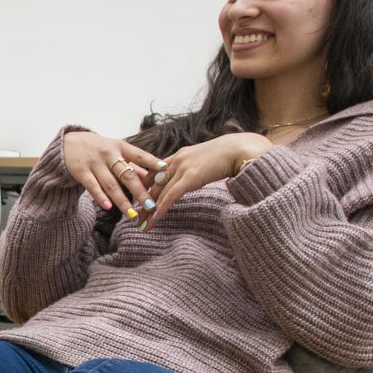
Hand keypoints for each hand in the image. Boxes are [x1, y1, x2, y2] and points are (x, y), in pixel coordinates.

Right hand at [56, 130, 164, 220]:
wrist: (68, 142)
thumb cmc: (99, 148)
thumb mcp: (117, 150)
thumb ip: (135, 163)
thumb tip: (157, 175)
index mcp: (121, 147)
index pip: (140, 155)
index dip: (152, 162)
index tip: (165, 170)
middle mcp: (109, 154)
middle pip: (127, 175)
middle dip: (140, 192)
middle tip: (151, 206)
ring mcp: (94, 163)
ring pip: (111, 184)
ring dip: (122, 201)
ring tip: (133, 215)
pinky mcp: (81, 171)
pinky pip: (92, 186)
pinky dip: (100, 196)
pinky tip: (108, 207)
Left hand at [142, 132, 269, 227]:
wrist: (239, 149)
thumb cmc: (227, 155)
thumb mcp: (204, 161)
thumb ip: (194, 169)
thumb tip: (193, 179)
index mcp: (179, 156)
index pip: (155, 172)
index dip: (145, 187)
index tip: (137, 199)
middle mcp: (176, 161)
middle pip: (153, 184)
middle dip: (142, 201)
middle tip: (133, 215)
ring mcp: (182, 168)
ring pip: (159, 192)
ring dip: (149, 210)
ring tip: (141, 224)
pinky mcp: (190, 177)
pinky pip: (171, 196)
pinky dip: (161, 208)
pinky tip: (154, 219)